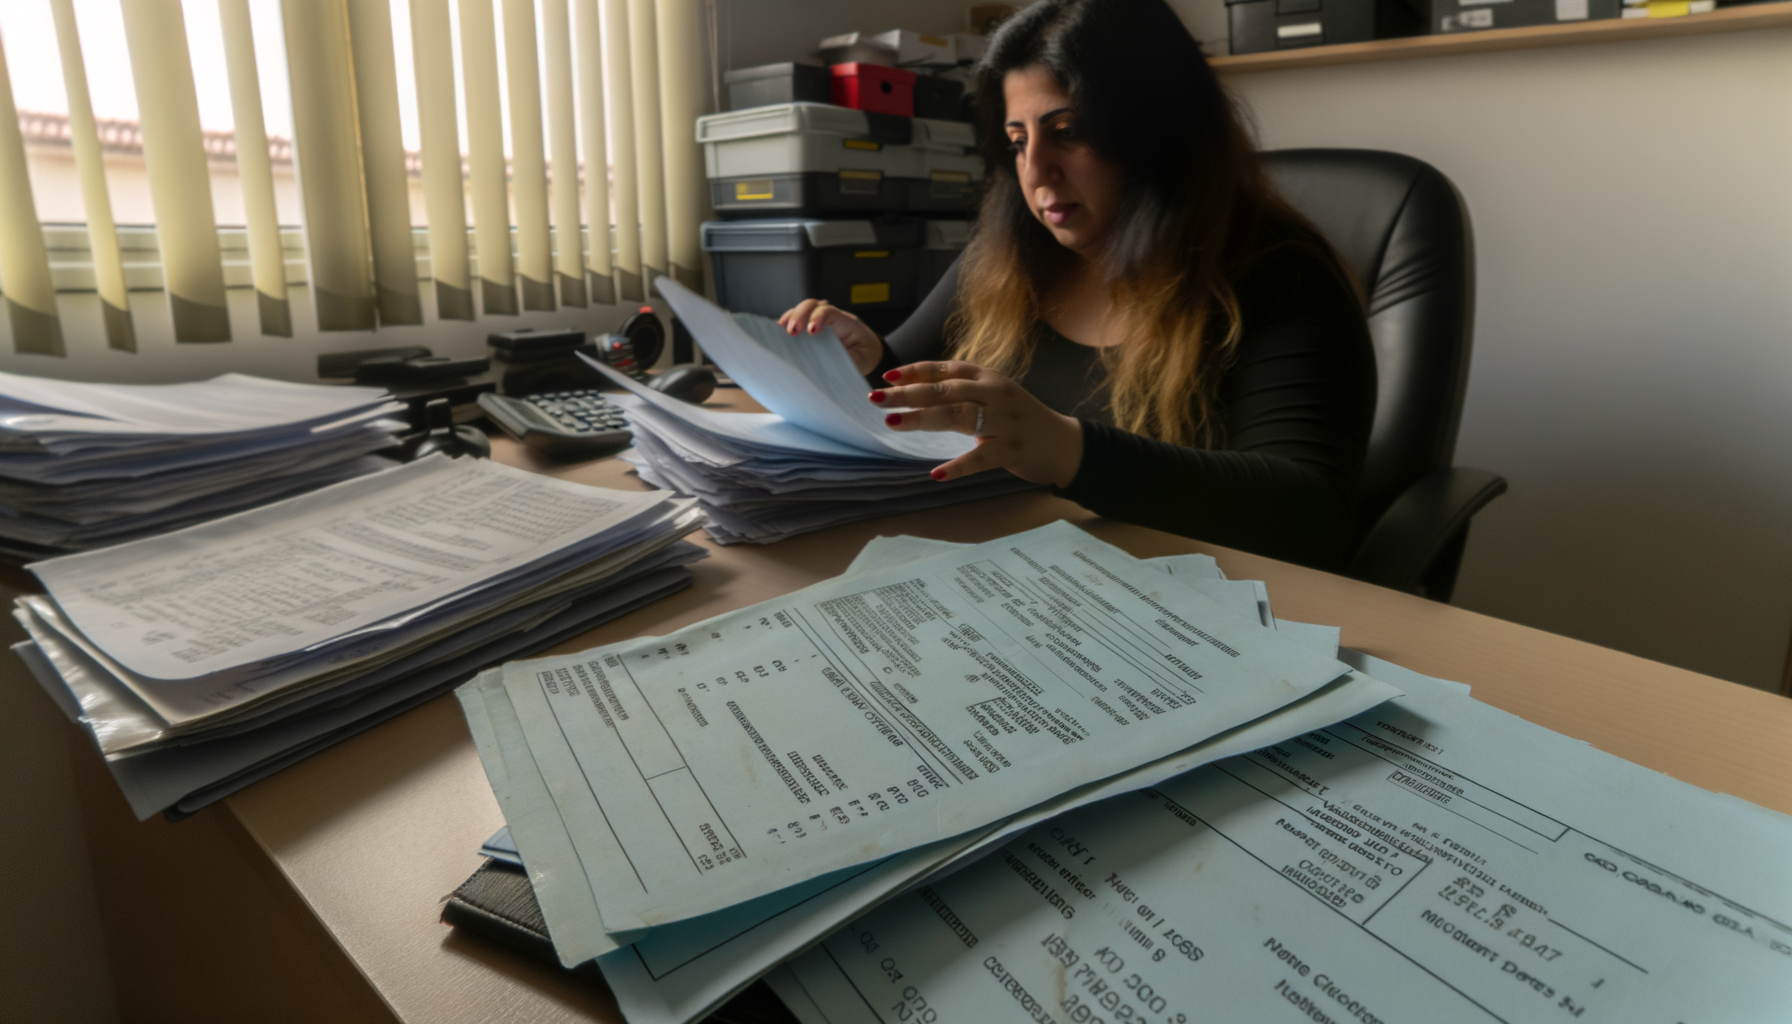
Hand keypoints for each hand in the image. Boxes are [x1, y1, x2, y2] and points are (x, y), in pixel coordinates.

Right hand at [777, 299, 884, 376]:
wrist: (868, 353)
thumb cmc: (864, 356)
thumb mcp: (860, 361)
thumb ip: (845, 360)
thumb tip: (826, 363)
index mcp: (848, 324)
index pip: (830, 313)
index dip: (818, 318)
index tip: (811, 331)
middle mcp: (832, 318)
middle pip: (813, 306)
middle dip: (800, 315)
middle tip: (792, 331)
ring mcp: (820, 320)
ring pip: (802, 310)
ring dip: (790, 318)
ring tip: (780, 331)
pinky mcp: (811, 327)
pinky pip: (797, 320)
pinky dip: (787, 324)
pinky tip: (778, 333)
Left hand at [870, 360, 1083, 487]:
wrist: (1064, 444)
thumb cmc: (1020, 419)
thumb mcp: (994, 395)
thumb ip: (963, 391)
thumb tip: (916, 390)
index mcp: (988, 378)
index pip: (946, 369)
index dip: (916, 371)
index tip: (887, 377)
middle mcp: (996, 394)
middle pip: (945, 391)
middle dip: (908, 394)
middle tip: (877, 400)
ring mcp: (1005, 421)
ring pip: (959, 417)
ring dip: (923, 420)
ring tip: (894, 423)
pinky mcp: (1012, 450)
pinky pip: (980, 458)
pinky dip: (958, 467)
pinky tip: (936, 474)